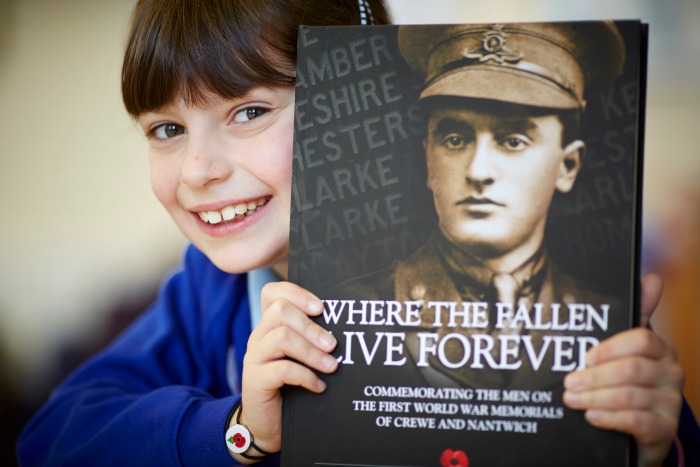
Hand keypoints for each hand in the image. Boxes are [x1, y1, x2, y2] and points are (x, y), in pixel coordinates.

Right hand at [238, 281, 336, 459]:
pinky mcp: (254, 381)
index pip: (273, 293)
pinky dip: (306, 376)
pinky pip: (281, 370)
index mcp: (269, 326)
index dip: (297, 293)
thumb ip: (313, 341)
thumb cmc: (291, 387)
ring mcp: (254, 357)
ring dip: (311, 352)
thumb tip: (348, 328)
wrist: (267, 425)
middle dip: (311, 326)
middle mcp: (258, 336)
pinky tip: (319, 386)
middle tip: (333, 345)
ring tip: (332, 366)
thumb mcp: (301, 358)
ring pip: (281, 338)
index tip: (321, 307)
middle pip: (280, 311)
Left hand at [563, 274, 684, 466]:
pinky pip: (635, 421)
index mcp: (661, 350)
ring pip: (629, 397)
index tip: (585, 356)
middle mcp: (672, 373)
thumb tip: (653, 279)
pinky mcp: (665, 428)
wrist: (642, 428)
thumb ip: (634, 316)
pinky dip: (608, 418)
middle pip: (631, 370)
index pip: (641, 340)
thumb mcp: (626, 350)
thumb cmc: (629, 382)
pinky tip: (591, 415)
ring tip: (571, 399)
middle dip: (594, 376)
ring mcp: (670, 402)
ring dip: (594, 397)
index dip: (610, 348)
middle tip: (568, 382)